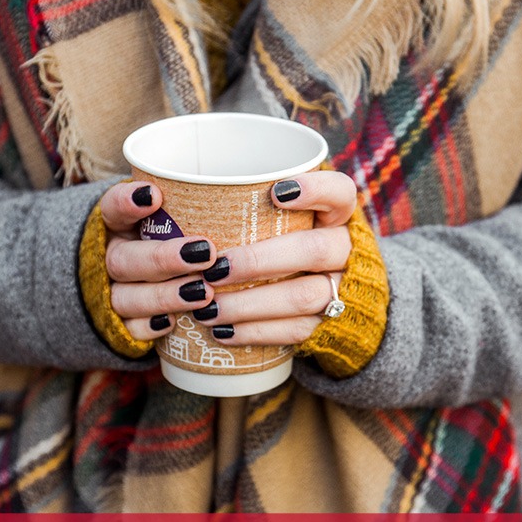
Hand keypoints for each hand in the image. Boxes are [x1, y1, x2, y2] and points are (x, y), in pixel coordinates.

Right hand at [99, 181, 218, 340]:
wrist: (131, 282)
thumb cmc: (167, 240)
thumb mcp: (174, 217)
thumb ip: (199, 205)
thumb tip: (270, 191)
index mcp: (117, 225)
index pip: (111, 208)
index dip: (126, 202)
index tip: (155, 195)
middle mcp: (110, 257)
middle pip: (122, 260)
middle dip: (164, 258)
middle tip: (206, 254)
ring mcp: (111, 292)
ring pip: (126, 297)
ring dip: (163, 296)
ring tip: (203, 293)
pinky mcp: (119, 325)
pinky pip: (128, 329)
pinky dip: (148, 327)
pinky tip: (171, 323)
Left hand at [191, 170, 357, 345]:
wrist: (346, 297)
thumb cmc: (296, 242)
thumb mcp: (289, 217)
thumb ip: (254, 206)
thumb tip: (174, 196)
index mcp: (339, 214)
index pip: (340, 192)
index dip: (314, 190)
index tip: (276, 192)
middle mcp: (347, 250)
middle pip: (313, 250)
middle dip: (259, 261)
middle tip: (214, 268)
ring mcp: (343, 289)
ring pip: (303, 297)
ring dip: (250, 304)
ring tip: (207, 308)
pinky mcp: (331, 325)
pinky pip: (296, 331)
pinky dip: (256, 332)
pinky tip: (222, 331)